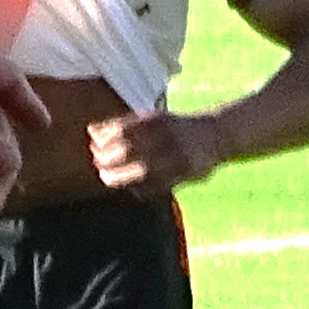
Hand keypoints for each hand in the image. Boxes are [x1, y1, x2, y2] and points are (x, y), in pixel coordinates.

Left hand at [83, 109, 221, 194]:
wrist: (217, 134)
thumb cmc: (175, 128)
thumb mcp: (153, 119)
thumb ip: (125, 125)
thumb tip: (91, 131)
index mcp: (158, 120)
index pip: (123, 129)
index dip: (104, 140)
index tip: (94, 146)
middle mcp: (167, 136)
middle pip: (129, 149)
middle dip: (109, 159)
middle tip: (98, 165)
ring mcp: (177, 155)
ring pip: (143, 169)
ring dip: (121, 177)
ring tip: (107, 178)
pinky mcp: (186, 172)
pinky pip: (158, 185)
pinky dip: (141, 189)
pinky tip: (132, 189)